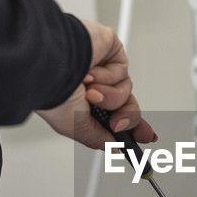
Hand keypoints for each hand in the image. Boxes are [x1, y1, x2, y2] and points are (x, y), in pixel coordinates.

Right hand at [36, 20, 156, 149]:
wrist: (50, 65)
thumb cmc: (52, 91)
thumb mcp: (75, 127)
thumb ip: (97, 138)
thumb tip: (113, 147)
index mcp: (81, 101)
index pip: (113, 115)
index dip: (130, 126)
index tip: (146, 138)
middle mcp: (92, 84)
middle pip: (126, 105)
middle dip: (128, 118)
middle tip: (116, 124)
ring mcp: (101, 66)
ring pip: (126, 91)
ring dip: (110, 98)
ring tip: (90, 92)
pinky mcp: (109, 50)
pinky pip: (122, 72)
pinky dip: (108, 78)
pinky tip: (89, 73)